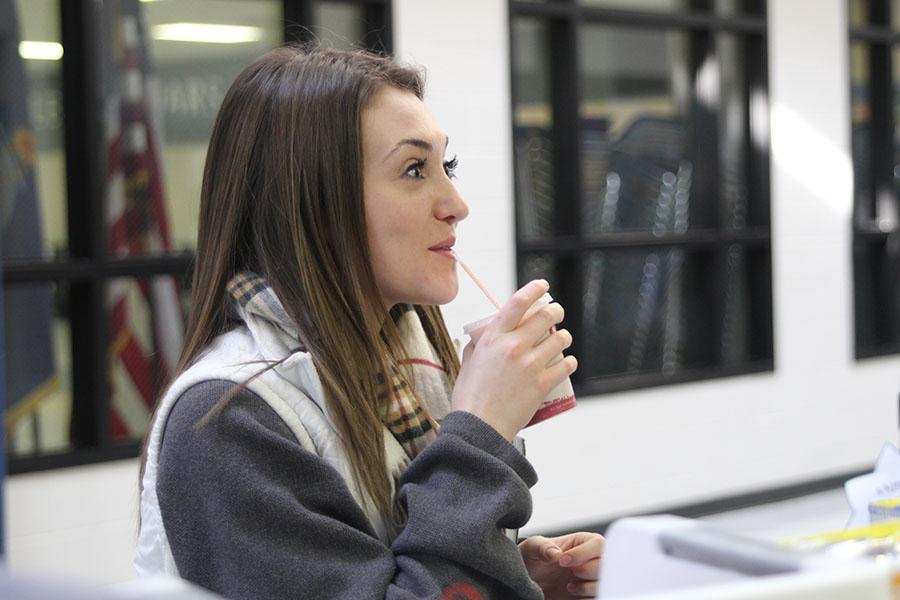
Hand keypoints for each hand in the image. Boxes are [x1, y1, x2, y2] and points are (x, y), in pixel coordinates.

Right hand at [450, 280, 576, 440]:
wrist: (478, 427)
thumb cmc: (469, 396)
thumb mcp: (468, 362)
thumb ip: (479, 345)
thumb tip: (485, 334)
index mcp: (493, 338)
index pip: (518, 302)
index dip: (534, 289)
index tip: (543, 286)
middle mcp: (514, 346)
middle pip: (546, 316)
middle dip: (556, 311)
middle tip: (556, 314)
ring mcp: (530, 364)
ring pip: (560, 339)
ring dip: (563, 337)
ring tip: (560, 341)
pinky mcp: (543, 384)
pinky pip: (567, 364)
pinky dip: (569, 362)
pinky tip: (566, 363)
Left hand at [519, 532, 604, 598]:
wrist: (529, 581)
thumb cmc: (532, 559)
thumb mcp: (531, 548)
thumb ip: (542, 547)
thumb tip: (555, 553)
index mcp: (582, 542)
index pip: (597, 543)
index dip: (584, 553)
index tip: (562, 561)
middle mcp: (591, 560)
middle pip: (607, 563)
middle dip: (588, 570)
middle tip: (571, 573)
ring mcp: (592, 579)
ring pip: (607, 583)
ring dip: (589, 587)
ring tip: (570, 587)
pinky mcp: (589, 595)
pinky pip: (600, 596)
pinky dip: (588, 598)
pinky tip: (575, 596)